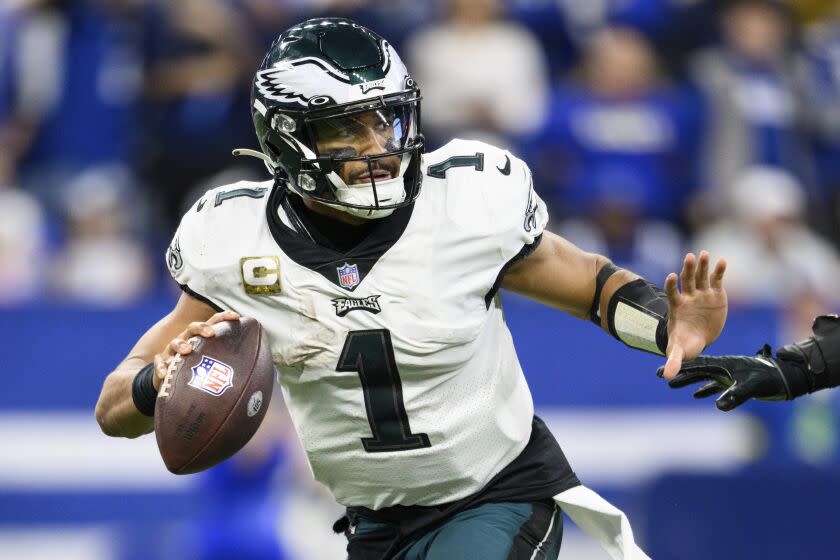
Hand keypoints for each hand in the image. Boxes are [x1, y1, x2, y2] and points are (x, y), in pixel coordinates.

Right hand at [152, 310, 239, 390]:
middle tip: (211, 333)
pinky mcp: (161, 364)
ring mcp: (172, 352)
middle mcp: (186, 341)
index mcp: (201, 338)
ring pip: (174, 343)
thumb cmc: (197, 369)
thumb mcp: (213, 363)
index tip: (237, 317)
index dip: (224, 317)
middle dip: (202, 328)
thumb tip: (258, 369)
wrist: (172, 381)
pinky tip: (164, 373)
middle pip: (192, 328)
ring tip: (187, 350)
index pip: (213, 323)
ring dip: (180, 345)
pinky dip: (161, 368)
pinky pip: (159, 364)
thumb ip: (230, 362)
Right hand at [657, 346, 789, 410]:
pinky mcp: (734, 382)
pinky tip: (696, 395)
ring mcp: (728, 375)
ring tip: (673, 385)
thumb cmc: (769, 379)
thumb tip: (718, 407)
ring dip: (689, 381)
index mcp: (723, 364)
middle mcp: (723, 368)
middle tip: (661, 376)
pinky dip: (704, 389)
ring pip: (703, 377)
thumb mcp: (751, 387)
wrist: (784, 378)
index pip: (696, 366)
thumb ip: (735, 396)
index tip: (663, 370)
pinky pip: (715, 386)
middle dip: (679, 374)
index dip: (679, 368)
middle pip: (696, 370)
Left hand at [661, 251, 727, 378]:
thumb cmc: (686, 343)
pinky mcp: (715, 293)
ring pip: (701, 276)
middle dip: (688, 269)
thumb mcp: (679, 352)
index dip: (671, 285)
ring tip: (705, 254)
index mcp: (677, 307)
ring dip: (703, 265)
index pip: (672, 292)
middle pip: (687, 280)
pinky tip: (723, 261)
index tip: (672, 276)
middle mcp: (689, 297)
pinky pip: (717, 279)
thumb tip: (666, 377)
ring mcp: (702, 293)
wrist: (698, 337)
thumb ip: (672, 361)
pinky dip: (719, 270)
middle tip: (690, 257)